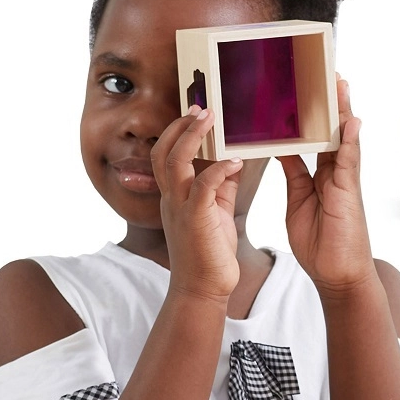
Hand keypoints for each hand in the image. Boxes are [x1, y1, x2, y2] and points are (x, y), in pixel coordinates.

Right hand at [151, 106, 242, 301]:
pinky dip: (219, 169)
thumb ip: (220, 186)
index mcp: (174, 197)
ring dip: (193, 136)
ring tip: (211, 119)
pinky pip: (203, 185)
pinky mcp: (196, 219)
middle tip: (202, 109)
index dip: (179, 132)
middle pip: (163, 151)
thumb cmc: (210, 253)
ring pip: (176, 161)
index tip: (197, 114)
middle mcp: (171, 199)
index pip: (166, 156)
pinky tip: (236, 161)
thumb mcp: (216, 212)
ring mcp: (180, 208)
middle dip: (181, 126)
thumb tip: (232, 160)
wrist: (204, 290)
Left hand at [278, 77, 375, 293]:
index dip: (313, 113)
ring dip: (343, 111)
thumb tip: (279, 149)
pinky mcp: (349, 192)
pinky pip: (349, 161)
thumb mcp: (298, 200)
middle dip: (331, 103)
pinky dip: (349, 141)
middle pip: (334, 130)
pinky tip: (350, 120)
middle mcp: (336, 173)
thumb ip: (294, 173)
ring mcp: (345, 181)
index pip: (317, 136)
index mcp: (322, 175)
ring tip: (340, 83)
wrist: (337, 274)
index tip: (307, 88)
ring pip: (344, 138)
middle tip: (328, 72)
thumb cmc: (320, 243)